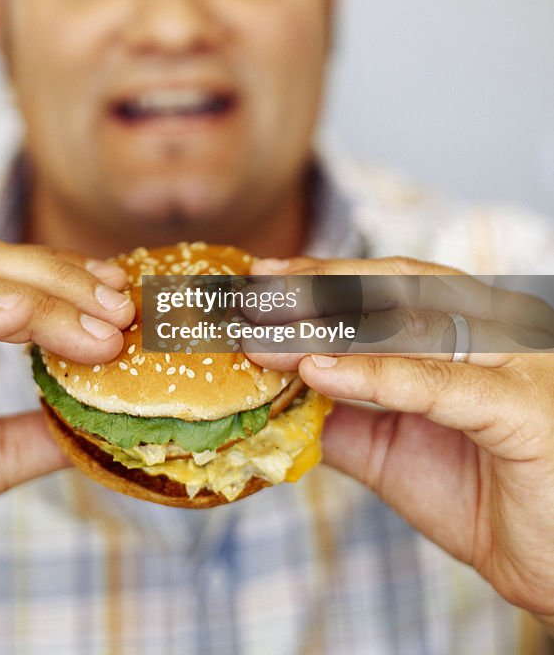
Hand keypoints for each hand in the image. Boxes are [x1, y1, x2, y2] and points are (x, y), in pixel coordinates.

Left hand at [249, 255, 553, 631]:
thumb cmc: (489, 498)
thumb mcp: (395, 448)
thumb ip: (343, 412)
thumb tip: (273, 389)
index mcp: (472, 326)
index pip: (387, 284)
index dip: (322, 276)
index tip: (260, 279)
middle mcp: (498, 329)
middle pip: (395, 288)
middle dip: (317, 288)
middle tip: (253, 295)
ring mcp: (515, 362)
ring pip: (410, 326)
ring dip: (329, 328)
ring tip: (266, 336)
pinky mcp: (522, 409)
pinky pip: (438, 385)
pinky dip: (375, 375)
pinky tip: (320, 371)